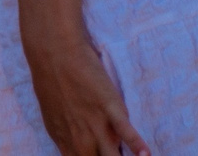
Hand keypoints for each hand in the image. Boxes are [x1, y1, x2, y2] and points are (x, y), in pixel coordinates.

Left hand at [27, 40, 149, 155]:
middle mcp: (81, 140)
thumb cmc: (52, 83)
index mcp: (66, 143)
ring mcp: (96, 124)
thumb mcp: (54, 118)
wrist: (52, 52)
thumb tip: (74, 152)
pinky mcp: (109, 107)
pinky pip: (125, 130)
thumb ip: (67, 140)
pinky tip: (146, 155)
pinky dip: (137, 144)